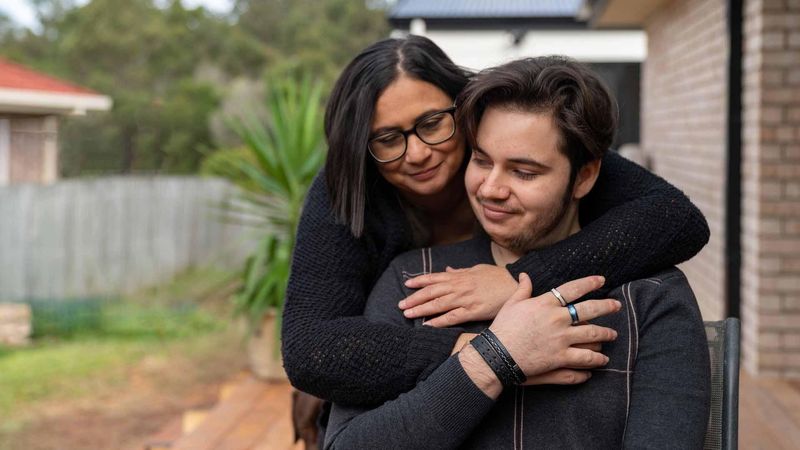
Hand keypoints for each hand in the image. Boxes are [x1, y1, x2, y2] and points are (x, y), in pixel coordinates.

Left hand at [400, 264, 517, 326]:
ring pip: (438, 304)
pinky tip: (428, 325)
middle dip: (414, 298)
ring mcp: (465, 299)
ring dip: (421, 310)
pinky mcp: (472, 311)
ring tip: (408, 314)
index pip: (434, 278)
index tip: (407, 284)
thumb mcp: (477, 269)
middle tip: (401, 304)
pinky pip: (452, 317)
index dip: (419, 281)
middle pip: (431, 292)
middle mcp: (459, 287)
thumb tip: (449, 270)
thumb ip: (462, 271)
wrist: (515, 284)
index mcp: (460, 276)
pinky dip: (438, 321)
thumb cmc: (498, 277)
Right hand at [490, 273, 620, 378]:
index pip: (572, 289)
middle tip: (617, 305)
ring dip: (606, 334)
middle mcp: (557, 319)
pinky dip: (596, 359)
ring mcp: (561, 339)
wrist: (497, 355)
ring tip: (613, 334)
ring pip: (592, 334)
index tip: (601, 280)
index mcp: (545, 303)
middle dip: (606, 306)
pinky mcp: (561, 358)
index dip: (589, 283)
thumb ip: (522, 289)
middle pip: (589, 309)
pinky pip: (585, 358)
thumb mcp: (511, 304)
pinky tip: (602, 359)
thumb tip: (525, 275)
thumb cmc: (502, 328)